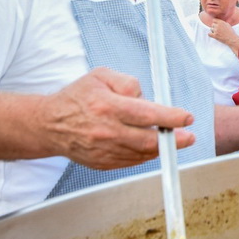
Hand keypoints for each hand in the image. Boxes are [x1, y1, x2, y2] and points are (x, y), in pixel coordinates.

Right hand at [41, 67, 195, 169]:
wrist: (49, 124)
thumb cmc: (77, 97)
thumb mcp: (100, 76)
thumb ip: (127, 82)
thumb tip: (147, 97)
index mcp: (106, 106)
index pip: (147, 114)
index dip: (171, 117)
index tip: (186, 118)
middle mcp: (106, 131)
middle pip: (149, 139)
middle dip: (174, 139)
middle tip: (189, 136)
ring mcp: (104, 150)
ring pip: (142, 153)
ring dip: (161, 148)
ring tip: (173, 140)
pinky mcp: (102, 163)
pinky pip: (131, 161)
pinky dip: (144, 155)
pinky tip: (151, 146)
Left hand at [208, 18, 238, 47]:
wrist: (232, 39)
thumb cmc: (231, 32)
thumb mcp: (228, 25)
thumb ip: (222, 22)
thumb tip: (218, 21)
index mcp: (221, 22)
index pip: (214, 20)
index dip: (215, 23)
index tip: (217, 25)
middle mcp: (218, 26)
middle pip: (212, 24)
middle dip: (214, 27)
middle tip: (218, 30)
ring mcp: (216, 31)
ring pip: (211, 29)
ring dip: (213, 31)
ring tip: (217, 33)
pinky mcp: (215, 36)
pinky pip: (209, 34)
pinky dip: (210, 34)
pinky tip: (213, 35)